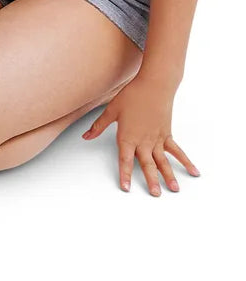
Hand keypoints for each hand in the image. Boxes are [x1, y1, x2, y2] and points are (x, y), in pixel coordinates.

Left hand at [83, 74, 199, 194]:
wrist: (153, 85)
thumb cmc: (131, 96)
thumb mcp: (111, 111)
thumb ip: (99, 126)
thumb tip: (86, 136)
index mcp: (127, 137)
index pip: (125, 160)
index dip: (125, 174)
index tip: (126, 188)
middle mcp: (143, 141)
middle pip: (147, 164)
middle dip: (151, 180)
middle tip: (155, 195)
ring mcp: (157, 139)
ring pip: (163, 161)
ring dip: (169, 176)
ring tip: (174, 190)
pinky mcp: (167, 134)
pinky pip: (177, 151)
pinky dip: (185, 161)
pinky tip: (194, 172)